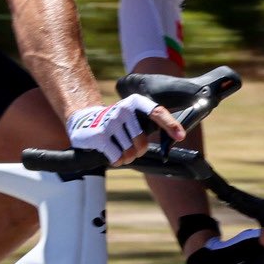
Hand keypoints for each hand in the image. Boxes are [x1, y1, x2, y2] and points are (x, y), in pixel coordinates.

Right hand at [66, 94, 183, 165]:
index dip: (170, 125)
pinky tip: (109, 152)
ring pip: (130, 153)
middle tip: (129, 147)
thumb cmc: (117, 124)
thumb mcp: (133, 118)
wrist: (83, 121)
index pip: (157, 112)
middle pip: (142, 143)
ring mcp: (111, 121)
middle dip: (138, 151)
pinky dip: (116, 160)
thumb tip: (178, 136)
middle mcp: (123, 109)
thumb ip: (153, 124)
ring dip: (126, 157)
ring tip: (117, 147)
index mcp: (135, 102)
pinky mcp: (100, 135)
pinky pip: (117, 157)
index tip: (180, 136)